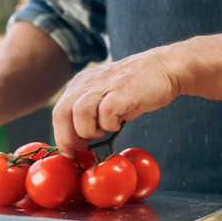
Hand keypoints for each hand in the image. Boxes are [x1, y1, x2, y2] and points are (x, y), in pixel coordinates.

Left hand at [52, 45, 182, 155]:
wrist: (163, 68)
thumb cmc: (133, 89)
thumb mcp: (103, 98)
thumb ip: (88, 114)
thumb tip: (76, 143)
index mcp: (80, 85)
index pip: (58, 113)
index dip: (61, 136)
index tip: (69, 152)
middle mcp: (87, 83)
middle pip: (61, 113)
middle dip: (68, 137)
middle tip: (82, 147)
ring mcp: (104, 86)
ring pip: (79, 112)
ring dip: (88, 130)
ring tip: (102, 131)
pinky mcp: (123, 91)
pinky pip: (106, 112)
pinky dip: (109, 124)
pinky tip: (118, 124)